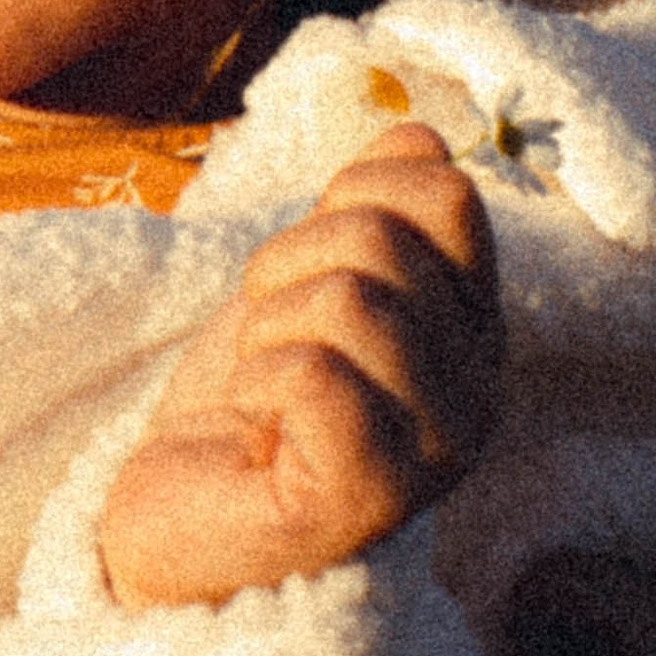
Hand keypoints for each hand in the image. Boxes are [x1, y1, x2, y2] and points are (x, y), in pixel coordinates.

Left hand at [100, 126, 500, 610]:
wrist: (175, 522)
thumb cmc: (248, 403)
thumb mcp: (306, 279)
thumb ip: (366, 210)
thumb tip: (420, 134)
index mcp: (474, 329)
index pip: (446, 194)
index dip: (348, 200)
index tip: (306, 270)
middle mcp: (480, 392)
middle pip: (385, 237)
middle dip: (289, 266)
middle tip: (270, 343)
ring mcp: (437, 453)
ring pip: (350, 300)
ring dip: (268, 330)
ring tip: (265, 394)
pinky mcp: (375, 500)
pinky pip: (313, 373)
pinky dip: (259, 384)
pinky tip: (261, 435)